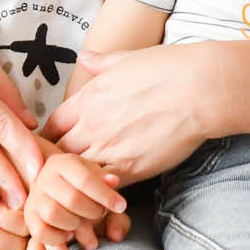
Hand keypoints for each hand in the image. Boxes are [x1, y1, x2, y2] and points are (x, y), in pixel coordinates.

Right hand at [23, 153, 125, 249]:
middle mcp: (44, 177)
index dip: (106, 195)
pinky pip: (40, 232)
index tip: (122, 206)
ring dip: (76, 224)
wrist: (57, 188)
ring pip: (54, 215)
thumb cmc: (83, 184)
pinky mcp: (29, 217)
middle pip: (71, 199)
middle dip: (93, 211)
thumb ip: (106, 181)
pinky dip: (58, 239)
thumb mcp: (96, 178)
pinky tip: (71, 235)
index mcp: (63, 162)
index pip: (85, 179)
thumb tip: (113, 181)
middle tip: (102, 214)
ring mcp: (34, 198)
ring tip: (87, 224)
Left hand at [43, 45, 214, 182]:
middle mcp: (92, 125)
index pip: (53, 124)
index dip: (50, 136)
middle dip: (57, 162)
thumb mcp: (129, 57)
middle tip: (60, 171)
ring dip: (76, 179)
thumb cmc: (169, 69)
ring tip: (78, 185)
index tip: (53, 143)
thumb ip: (102, 62)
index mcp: (89, 97)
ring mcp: (110, 149)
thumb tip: (86, 57)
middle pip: (58, 152)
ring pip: (75, 173)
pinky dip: (99, 189)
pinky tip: (102, 192)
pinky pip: (102, 186)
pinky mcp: (131, 169)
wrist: (200, 89)